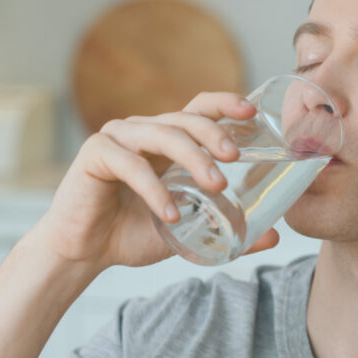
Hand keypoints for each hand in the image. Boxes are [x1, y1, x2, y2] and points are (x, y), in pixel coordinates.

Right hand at [28, 92, 279, 271]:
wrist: (84, 254)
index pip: (199, 109)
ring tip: (216, 185)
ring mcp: (117, 138)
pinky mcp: (94, 154)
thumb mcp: (188, 232)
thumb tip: (273, 237)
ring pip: (162, 134)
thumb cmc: (133, 234)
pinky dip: (154, 189)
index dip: (225, 103)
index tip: (252, 111)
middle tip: (235, 157)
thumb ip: (227, 230)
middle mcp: (143, 131)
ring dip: (192, 157)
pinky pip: (130, 163)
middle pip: (185, 118)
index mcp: (167, 141)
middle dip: (214, 133)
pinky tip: (170, 214)